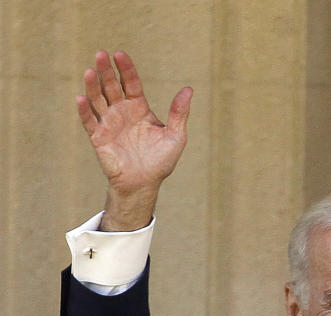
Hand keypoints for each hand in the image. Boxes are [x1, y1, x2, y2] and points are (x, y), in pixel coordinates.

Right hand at [76, 50, 192, 230]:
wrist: (144, 184)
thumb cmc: (160, 161)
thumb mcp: (175, 137)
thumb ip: (179, 113)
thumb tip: (189, 89)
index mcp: (138, 107)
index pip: (130, 82)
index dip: (125, 68)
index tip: (120, 54)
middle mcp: (121, 111)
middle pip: (111, 86)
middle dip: (106, 70)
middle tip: (101, 54)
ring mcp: (108, 123)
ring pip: (97, 99)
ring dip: (92, 85)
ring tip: (90, 71)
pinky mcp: (98, 137)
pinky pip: (89, 122)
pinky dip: (84, 111)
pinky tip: (81, 98)